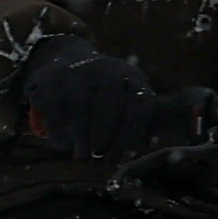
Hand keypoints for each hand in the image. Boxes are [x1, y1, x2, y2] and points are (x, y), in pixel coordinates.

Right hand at [17, 33, 203, 168]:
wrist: (64, 62)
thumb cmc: (105, 95)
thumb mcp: (128, 99)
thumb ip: (144, 124)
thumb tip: (167, 156)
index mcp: (132, 77)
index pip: (141, 105)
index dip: (133, 135)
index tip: (124, 156)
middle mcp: (106, 69)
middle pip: (109, 105)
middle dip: (105, 136)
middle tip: (100, 157)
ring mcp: (76, 73)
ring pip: (80, 109)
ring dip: (82, 138)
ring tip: (83, 155)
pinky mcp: (50, 81)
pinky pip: (55, 111)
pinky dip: (59, 133)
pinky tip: (64, 143)